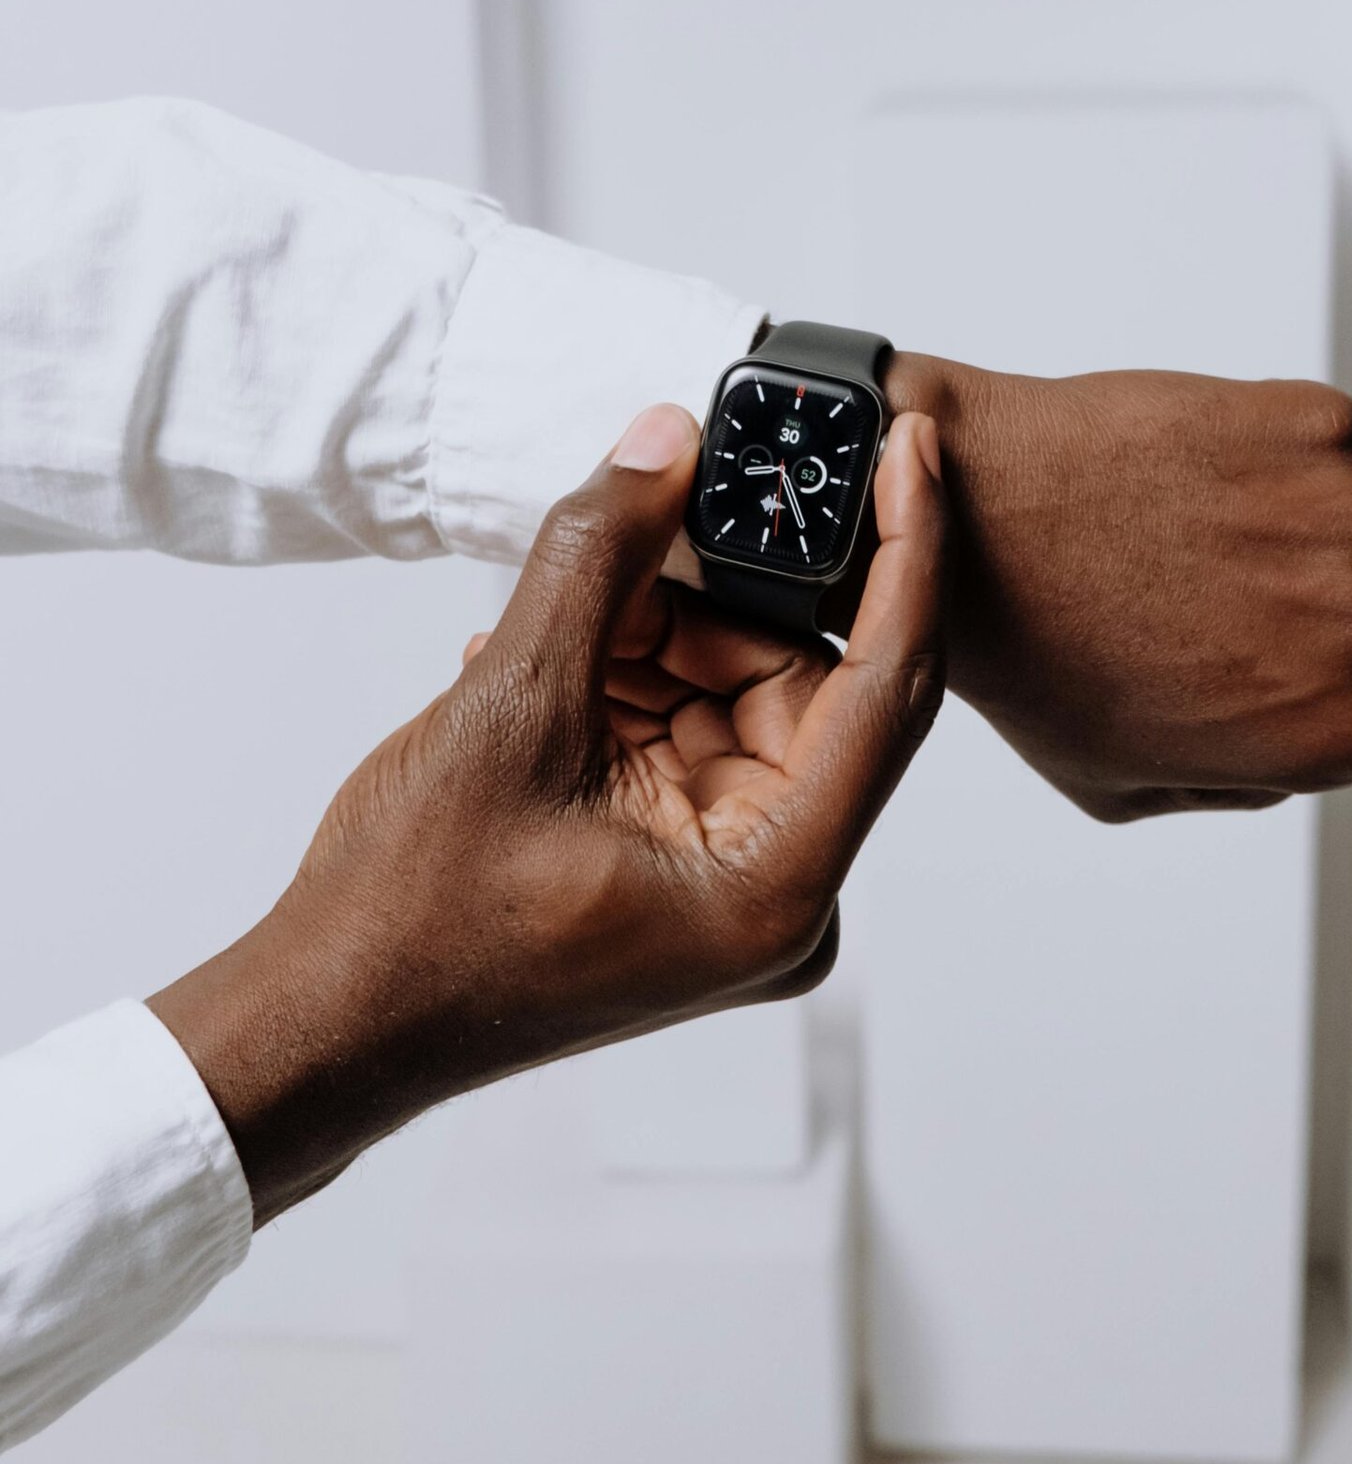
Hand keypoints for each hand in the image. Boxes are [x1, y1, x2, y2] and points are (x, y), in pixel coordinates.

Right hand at [150, 402, 945, 1224]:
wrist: (331, 1021)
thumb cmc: (411, 919)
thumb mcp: (512, 709)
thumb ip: (598, 559)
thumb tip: (666, 442)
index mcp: (777, 884)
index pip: (887, 684)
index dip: (905, 549)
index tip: (908, 444)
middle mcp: (781, 894)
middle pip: (798, 683)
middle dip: (713, 594)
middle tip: (649, 513)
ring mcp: (735, 887)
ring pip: (734, 697)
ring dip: (649, 637)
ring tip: (547, 626)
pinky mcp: (686, 870)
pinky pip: (690, 734)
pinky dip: (627, 682)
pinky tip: (542, 665)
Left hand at [882, 358, 1351, 821]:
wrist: (967, 518)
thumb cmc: (1029, 653)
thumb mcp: (1123, 788)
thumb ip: (1237, 784)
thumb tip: (1293, 755)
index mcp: (1337, 732)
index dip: (1293, 682)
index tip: (1228, 652)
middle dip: (1305, 602)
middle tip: (1203, 585)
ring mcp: (1348, 514)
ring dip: (1303, 523)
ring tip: (1192, 526)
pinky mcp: (1317, 422)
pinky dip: (1313, 452)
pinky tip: (1223, 469)